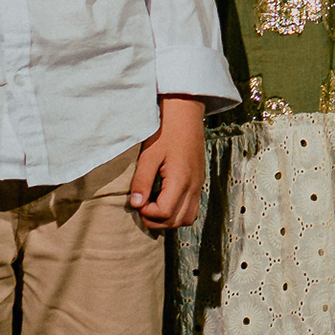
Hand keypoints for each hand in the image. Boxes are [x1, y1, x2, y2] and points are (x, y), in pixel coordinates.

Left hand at [127, 98, 206, 228]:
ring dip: (169, 219)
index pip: (165, 213)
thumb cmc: (165, 131)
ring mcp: (198, 184)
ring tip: (153, 207)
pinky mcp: (199, 181)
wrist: (185, 113)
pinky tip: (164, 200)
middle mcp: (193, 185)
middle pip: (177, 220)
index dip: (147, 213)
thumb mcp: (149, 155)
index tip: (137, 202)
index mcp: (181, 179)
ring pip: (188, 217)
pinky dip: (178, 211)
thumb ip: (142, 181)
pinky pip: (192, 207)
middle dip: (157, 221)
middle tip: (142, 207)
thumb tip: (136, 204)